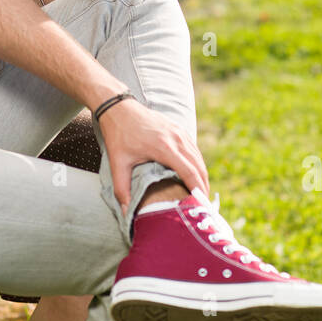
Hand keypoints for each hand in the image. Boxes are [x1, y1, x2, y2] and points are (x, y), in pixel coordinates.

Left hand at [96, 97, 208, 215]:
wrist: (118, 107)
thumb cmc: (118, 135)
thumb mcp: (117, 163)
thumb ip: (122, 189)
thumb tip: (125, 212)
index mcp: (165, 148)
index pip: (190, 172)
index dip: (198, 190)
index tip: (202, 205)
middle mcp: (177, 138)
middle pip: (199, 167)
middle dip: (203, 186)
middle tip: (204, 206)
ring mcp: (179, 132)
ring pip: (198, 158)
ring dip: (202, 175)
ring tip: (200, 194)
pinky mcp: (178, 129)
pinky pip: (193, 149)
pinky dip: (197, 164)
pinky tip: (194, 175)